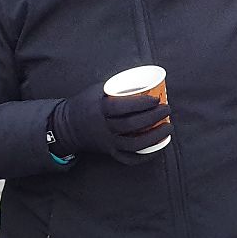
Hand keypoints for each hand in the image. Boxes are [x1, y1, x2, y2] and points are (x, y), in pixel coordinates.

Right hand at [52, 85, 171, 165]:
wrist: (68, 126)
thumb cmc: (87, 103)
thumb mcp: (98, 90)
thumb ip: (119, 86)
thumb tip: (144, 78)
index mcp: (100, 108)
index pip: (122, 107)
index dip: (142, 104)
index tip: (156, 99)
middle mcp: (104, 127)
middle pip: (131, 125)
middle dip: (153, 117)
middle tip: (167, 109)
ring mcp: (108, 142)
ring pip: (133, 144)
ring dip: (154, 137)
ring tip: (168, 127)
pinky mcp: (110, 153)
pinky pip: (129, 159)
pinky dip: (145, 156)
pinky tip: (158, 147)